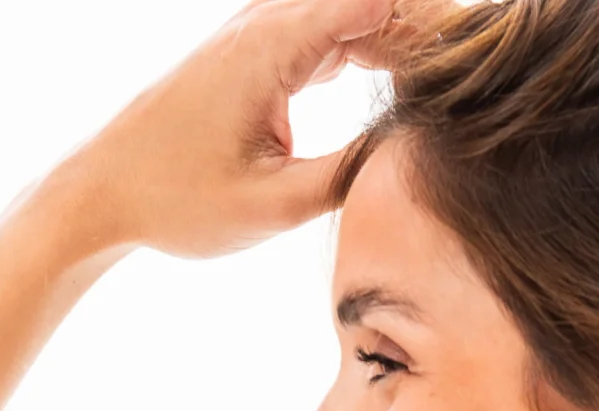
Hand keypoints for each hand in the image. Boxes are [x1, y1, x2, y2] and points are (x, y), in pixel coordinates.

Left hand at [48, 0, 460, 260]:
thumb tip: (414, 151)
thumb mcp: (276, 202)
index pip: (378, 3)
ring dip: (408, 43)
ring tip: (463, 87)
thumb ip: (350, 171)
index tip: (490, 54)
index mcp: (273, 44)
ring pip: (357, 15)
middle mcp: (267, 22)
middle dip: (436, 31)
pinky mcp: (260, 55)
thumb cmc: (177, 200)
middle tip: (494, 76)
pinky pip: (333, 35)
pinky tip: (411, 87)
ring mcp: (262, 33)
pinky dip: (375, 53)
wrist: (103, 191)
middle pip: (375, 0)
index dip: (441, 23)